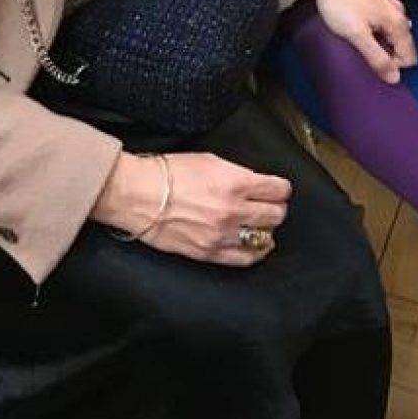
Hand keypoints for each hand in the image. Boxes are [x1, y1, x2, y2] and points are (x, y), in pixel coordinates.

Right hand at [91, 151, 289, 266]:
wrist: (137, 195)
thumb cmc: (166, 173)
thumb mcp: (208, 160)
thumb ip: (236, 174)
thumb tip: (254, 185)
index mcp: (234, 182)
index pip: (278, 189)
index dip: (280, 188)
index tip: (277, 189)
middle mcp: (233, 210)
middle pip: (276, 214)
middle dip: (276, 208)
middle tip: (269, 205)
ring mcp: (222, 234)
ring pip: (264, 238)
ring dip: (265, 230)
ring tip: (260, 224)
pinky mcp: (210, 253)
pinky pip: (245, 258)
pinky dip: (254, 252)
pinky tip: (253, 245)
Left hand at [313, 0, 416, 83]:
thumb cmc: (339, 4)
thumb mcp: (356, 35)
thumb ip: (377, 57)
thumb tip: (394, 78)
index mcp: (398, 22)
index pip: (409, 58)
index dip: (392, 66)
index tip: (372, 59)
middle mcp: (399, 12)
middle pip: (403, 46)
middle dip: (388, 54)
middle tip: (363, 48)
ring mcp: (390, 3)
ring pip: (394, 33)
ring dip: (381, 41)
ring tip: (360, 36)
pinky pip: (386, 22)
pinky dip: (377, 28)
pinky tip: (360, 24)